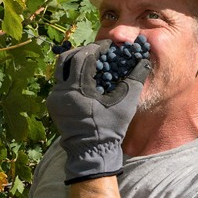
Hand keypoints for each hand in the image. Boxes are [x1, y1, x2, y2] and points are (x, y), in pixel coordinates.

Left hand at [46, 39, 150, 184]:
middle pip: (67, 59)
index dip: (97, 47)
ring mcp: (54, 98)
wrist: (92, 152)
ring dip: (76, 62)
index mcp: (77, 89)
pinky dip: (72, 74)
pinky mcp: (54, 104)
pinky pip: (61, 82)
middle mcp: (61, 91)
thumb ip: (135, 79)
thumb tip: (144, 60)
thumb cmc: (110, 128)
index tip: (108, 45)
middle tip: (98, 50)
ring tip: (92, 62)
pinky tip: (86, 77)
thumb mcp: (126, 103)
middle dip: (83, 51)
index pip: (84, 57)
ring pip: (61, 70)